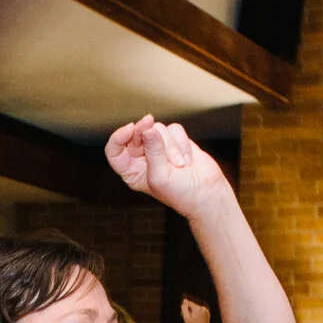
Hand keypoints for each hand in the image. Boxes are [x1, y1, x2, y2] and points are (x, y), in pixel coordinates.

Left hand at [104, 117, 232, 219]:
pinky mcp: (175, 141)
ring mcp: (159, 148)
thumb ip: (153, 151)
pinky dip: (182, 142)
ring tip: (180, 164)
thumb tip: (148, 129)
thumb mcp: (161, 176)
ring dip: (171, 146)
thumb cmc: (181, 194)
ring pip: (157, 129)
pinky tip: (188, 159)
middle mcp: (142, 158)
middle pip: (136, 134)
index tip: (131, 128)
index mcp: (131, 171)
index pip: (114, 151)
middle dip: (147, 133)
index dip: (119, 137)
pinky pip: (174, 129)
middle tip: (153, 128)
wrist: (207, 194)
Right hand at [180, 297, 213, 322]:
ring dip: (193, 312)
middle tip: (187, 318)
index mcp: (198, 308)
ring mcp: (206, 311)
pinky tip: (195, 321)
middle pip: (193, 306)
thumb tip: (184, 301)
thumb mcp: (186, 318)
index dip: (185, 306)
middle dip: (189, 310)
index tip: (183, 312)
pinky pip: (200, 312)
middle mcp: (203, 308)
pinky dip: (197, 315)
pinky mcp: (208, 315)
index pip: (189, 303)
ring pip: (197, 309)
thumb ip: (184, 309)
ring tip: (191, 320)